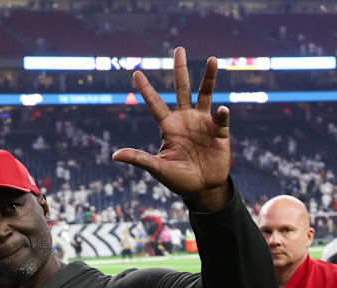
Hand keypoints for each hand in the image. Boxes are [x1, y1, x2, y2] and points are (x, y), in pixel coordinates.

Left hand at [112, 47, 230, 210]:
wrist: (203, 188)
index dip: (145, 88)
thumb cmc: (179, 179)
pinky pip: (220, 117)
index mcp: (168, 126)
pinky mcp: (219, 130)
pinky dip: (221, 113)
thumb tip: (115, 156)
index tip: (135, 72)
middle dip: (180, 69)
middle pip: (181, 89)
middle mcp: (185, 119)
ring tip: (212, 59)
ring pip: (205, 94)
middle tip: (178, 49)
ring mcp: (203, 122)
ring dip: (208, 78)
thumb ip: (139, 159)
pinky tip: (222, 110)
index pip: (154, 103)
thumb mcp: (157, 168)